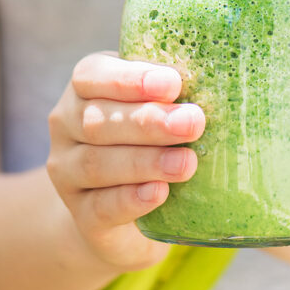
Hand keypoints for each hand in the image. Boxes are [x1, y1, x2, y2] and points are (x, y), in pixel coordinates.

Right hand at [46, 52, 204, 271]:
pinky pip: (101, 207)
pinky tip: (159, 193)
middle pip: (98, 121)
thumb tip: (222, 80)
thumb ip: (175, 94)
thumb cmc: (149, 140)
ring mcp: (67, 173)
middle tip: (193, 123)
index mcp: (85, 88)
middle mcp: (67, 126)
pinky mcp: (81, 215)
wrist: (116, 209)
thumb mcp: (158, 108)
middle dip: (149, 121)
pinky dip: (131, 200)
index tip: (173, 83)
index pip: (93, 74)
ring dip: (146, 162)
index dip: (130, 79)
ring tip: (186, 164)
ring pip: (97, 164)